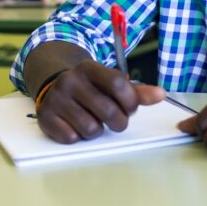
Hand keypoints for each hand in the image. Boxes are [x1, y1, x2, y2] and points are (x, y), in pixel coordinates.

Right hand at [36, 61, 165, 142]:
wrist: (54, 86)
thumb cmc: (91, 88)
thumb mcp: (110, 84)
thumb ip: (136, 91)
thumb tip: (161, 95)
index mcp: (89, 68)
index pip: (118, 84)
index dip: (130, 102)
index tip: (130, 108)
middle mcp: (70, 80)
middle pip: (108, 111)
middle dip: (119, 122)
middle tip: (115, 120)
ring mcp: (55, 98)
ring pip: (91, 129)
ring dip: (98, 131)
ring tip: (93, 121)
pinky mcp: (45, 116)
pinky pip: (72, 137)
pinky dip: (78, 136)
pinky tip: (75, 125)